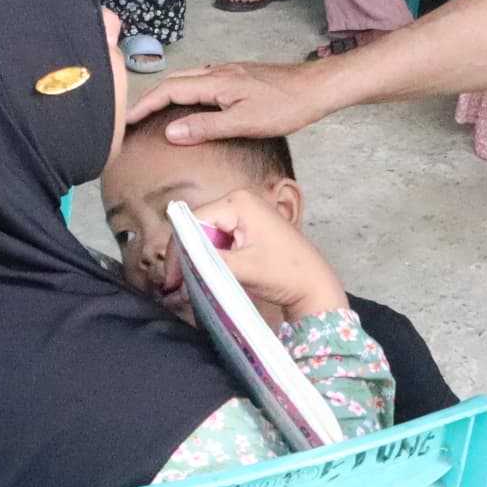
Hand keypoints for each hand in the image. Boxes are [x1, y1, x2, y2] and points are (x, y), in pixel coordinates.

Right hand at [142, 59, 337, 150]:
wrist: (317, 88)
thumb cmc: (286, 106)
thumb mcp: (244, 122)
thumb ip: (205, 127)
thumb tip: (170, 132)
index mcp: (216, 81)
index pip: (169, 90)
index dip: (144, 105)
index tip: (125, 120)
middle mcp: (218, 71)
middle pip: (174, 81)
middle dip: (150, 97)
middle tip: (132, 117)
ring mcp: (229, 72)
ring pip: (188, 79)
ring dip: (167, 93)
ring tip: (153, 111)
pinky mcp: (239, 76)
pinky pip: (202, 81)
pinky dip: (185, 91)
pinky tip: (190, 103)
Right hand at [184, 185, 348, 323]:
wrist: (314, 284)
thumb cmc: (286, 273)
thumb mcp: (243, 269)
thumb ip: (208, 262)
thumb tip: (180, 266)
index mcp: (238, 201)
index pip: (193, 220)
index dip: (178, 250)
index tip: (172, 280)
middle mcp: (239, 199)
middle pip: (197, 225)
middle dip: (184, 255)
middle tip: (176, 286)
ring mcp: (244, 212)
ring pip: (205, 234)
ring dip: (196, 258)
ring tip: (188, 285)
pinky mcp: (247, 227)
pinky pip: (218, 239)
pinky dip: (209, 258)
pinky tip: (206, 276)